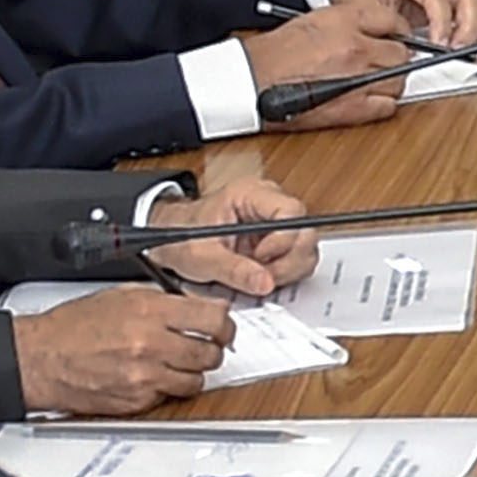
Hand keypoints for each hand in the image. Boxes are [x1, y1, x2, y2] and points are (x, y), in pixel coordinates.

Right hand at [15, 286, 233, 414]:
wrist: (40, 359)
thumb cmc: (73, 327)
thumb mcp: (123, 297)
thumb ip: (165, 302)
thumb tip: (198, 307)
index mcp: (150, 312)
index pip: (213, 319)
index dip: (224, 324)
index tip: (223, 326)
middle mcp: (150, 345)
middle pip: (210, 354)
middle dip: (213, 350)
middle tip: (207, 346)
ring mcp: (143, 377)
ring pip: (195, 382)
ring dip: (193, 373)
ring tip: (178, 363)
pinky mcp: (134, 402)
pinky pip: (167, 397)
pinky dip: (166, 388)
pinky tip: (153, 376)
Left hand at [144, 176, 319, 295]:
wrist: (170, 240)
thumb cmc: (182, 236)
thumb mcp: (201, 256)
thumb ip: (233, 270)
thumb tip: (265, 283)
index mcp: (252, 194)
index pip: (290, 211)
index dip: (283, 240)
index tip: (260, 258)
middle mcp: (271, 204)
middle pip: (305, 232)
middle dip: (287, 261)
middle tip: (261, 276)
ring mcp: (277, 223)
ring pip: (306, 248)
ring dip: (286, 270)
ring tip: (257, 277)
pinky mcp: (278, 241)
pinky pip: (296, 259)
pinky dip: (283, 274)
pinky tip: (260, 277)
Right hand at [237, 0, 412, 128]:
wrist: (253, 80)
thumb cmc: (277, 51)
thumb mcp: (317, 19)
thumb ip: (352, 20)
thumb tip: (379, 26)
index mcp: (347, 22)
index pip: (394, 21)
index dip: (397, 31)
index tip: (396, 37)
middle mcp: (356, 49)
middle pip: (402, 53)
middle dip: (397, 57)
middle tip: (386, 61)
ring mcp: (357, 80)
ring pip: (399, 81)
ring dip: (392, 82)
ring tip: (376, 81)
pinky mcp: (352, 109)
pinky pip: (387, 107)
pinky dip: (384, 104)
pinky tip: (371, 98)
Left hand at [327, 0, 476, 44]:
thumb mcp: (363, 7)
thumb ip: (388, 26)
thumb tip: (410, 49)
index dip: (444, 24)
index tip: (441, 47)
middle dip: (470, 27)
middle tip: (458, 52)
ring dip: (475, 28)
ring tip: (459, 50)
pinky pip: (474, 8)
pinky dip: (473, 27)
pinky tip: (459, 43)